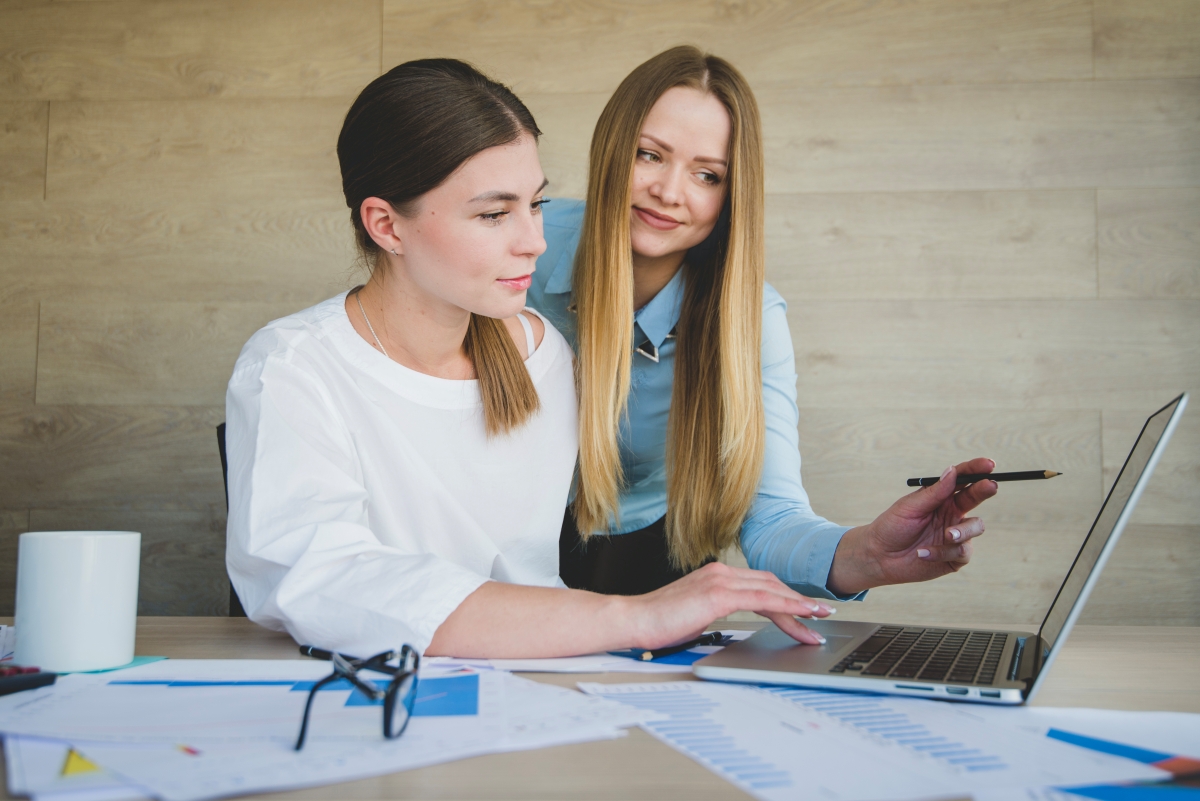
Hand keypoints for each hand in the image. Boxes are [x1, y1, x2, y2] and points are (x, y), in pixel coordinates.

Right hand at [627, 562, 834, 647]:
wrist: (633, 620)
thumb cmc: (658, 622)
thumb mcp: (695, 615)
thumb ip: (715, 612)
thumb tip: (733, 623)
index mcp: (716, 576)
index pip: (760, 583)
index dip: (786, 595)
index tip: (806, 608)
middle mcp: (721, 572)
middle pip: (771, 584)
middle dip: (800, 599)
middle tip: (823, 613)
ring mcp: (720, 581)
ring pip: (771, 590)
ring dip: (800, 604)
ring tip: (820, 617)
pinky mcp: (717, 594)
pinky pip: (761, 599)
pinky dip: (786, 606)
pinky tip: (802, 615)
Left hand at [827, 457, 998, 595]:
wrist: (879, 557)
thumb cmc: (892, 527)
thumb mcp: (910, 507)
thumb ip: (934, 492)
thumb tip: (953, 471)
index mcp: (942, 497)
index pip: (963, 479)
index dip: (976, 470)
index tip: (989, 464)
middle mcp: (952, 514)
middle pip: (976, 498)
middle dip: (984, 490)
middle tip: (990, 485)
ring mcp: (956, 535)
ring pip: (976, 527)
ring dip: (963, 530)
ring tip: (947, 534)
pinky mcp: (954, 557)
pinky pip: (962, 552)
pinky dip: (942, 552)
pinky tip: (923, 553)